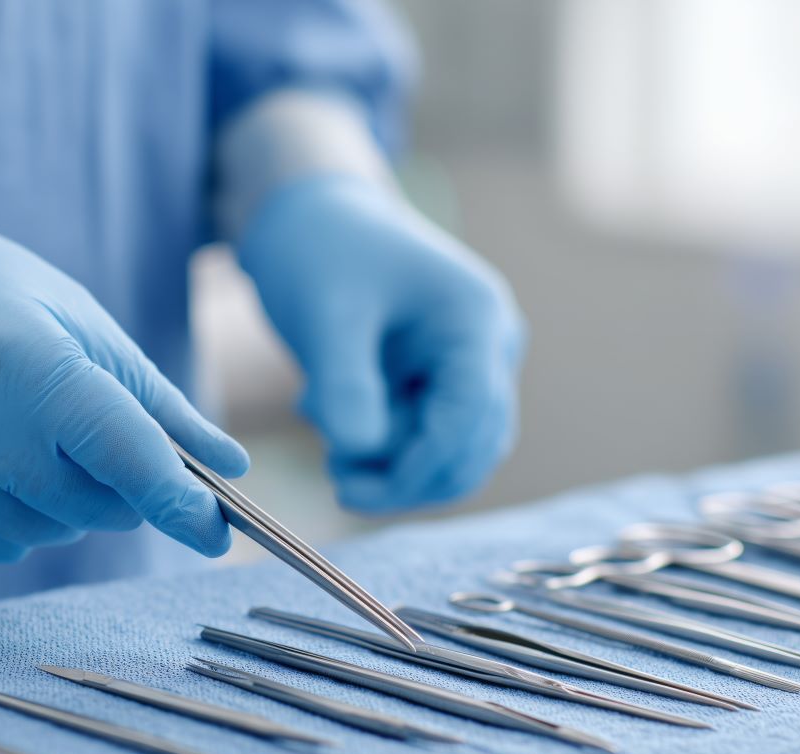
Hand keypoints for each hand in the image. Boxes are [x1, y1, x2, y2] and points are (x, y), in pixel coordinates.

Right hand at [0, 205, 247, 561]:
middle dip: (116, 489)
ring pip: (41, 533)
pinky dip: (9, 516)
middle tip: (95, 440)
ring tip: (26, 435)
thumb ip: (160, 407)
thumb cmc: (0, 300)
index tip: (214, 533)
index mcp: (24, 362)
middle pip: (87, 506)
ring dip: (60, 504)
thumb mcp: (87, 327)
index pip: (120, 453)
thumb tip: (232, 470)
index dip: (176, 501)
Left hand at [237, 175, 522, 512]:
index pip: (470, 419)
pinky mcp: (442, 381)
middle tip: (332, 472)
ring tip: (320, 420)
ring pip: (450, 453)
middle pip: (472, 449)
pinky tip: (327, 410)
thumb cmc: (320, 249)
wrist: (310, 217)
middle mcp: (489, 346)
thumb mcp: (324, 314)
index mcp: (475, 319)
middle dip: (404, 475)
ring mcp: (471, 366)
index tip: (352, 489)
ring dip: (389, 464)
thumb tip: (360, 452)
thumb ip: (344, 382)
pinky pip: (425, 439)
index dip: (419, 467)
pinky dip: (380, 446)